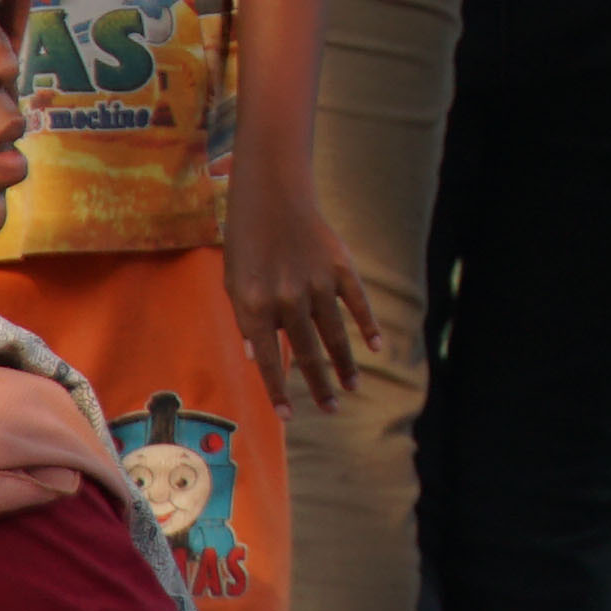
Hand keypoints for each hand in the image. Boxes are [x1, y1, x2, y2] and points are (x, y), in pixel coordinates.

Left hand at [226, 168, 375, 413]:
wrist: (272, 194)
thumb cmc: (247, 240)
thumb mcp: (234, 282)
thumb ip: (246, 320)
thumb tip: (260, 359)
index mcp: (256, 305)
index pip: (269, 361)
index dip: (278, 391)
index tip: (288, 416)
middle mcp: (287, 299)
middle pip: (307, 354)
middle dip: (319, 386)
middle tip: (331, 410)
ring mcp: (317, 283)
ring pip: (335, 334)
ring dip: (344, 364)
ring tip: (351, 386)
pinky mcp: (340, 267)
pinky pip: (357, 303)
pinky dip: (368, 325)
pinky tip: (376, 346)